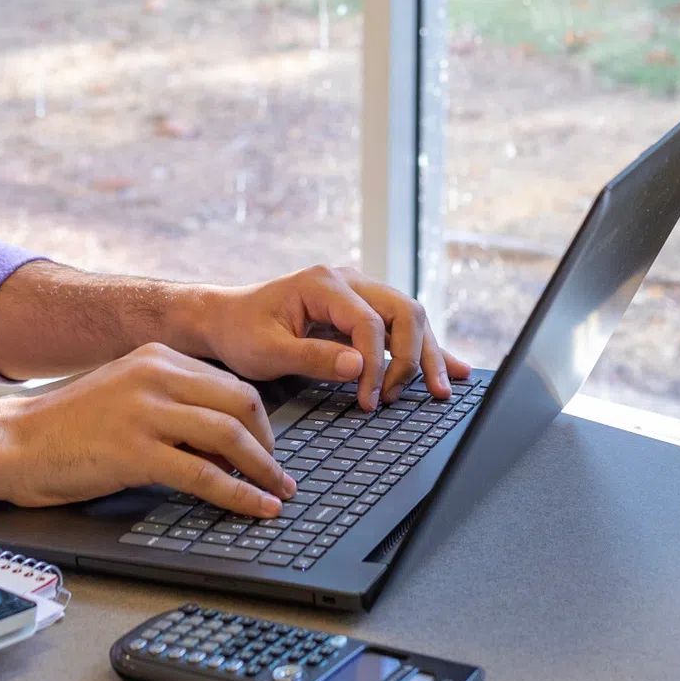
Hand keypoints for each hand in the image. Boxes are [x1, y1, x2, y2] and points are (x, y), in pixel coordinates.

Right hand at [0, 344, 295, 517]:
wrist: (13, 442)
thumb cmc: (65, 428)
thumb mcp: (124, 397)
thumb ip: (171, 406)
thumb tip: (222, 442)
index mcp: (156, 357)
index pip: (229, 382)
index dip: (259, 420)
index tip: (270, 447)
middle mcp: (155, 375)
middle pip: (241, 401)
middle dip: (269, 442)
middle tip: (278, 473)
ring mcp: (145, 410)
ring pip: (229, 435)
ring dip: (262, 469)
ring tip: (277, 493)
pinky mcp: (134, 450)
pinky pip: (203, 473)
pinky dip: (238, 494)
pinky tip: (255, 507)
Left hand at [192, 266, 469, 410]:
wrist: (225, 319)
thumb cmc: (241, 332)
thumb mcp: (267, 351)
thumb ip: (312, 358)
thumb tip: (359, 367)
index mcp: (323, 284)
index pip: (370, 322)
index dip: (376, 364)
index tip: (368, 400)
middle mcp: (348, 281)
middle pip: (404, 311)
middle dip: (412, 357)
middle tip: (398, 397)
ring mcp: (358, 293)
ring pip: (410, 317)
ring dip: (427, 354)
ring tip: (440, 391)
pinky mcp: (362, 310)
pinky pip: (402, 327)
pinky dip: (426, 349)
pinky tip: (454, 369)